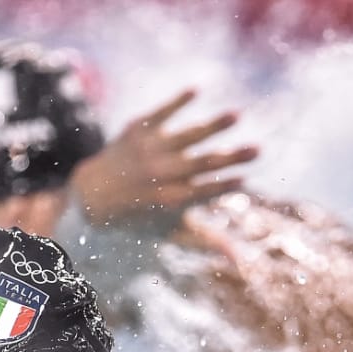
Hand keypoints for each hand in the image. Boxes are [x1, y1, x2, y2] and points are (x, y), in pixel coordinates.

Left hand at [68, 88, 259, 230]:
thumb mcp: (172, 232)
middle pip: (202, 164)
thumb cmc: (141, 217)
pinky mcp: (138, 129)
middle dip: (231, 157)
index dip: (224, 186)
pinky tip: (197, 90)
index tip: (245, 180)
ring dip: (212, 126)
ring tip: (237, 115)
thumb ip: (206, 242)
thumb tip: (240, 261)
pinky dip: (177, 102)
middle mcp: (161, 174)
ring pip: (186, 135)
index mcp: (172, 199)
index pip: (205, 191)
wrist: (94, 194)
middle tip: (258, 149)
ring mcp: (150, 149)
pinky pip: (161, 113)